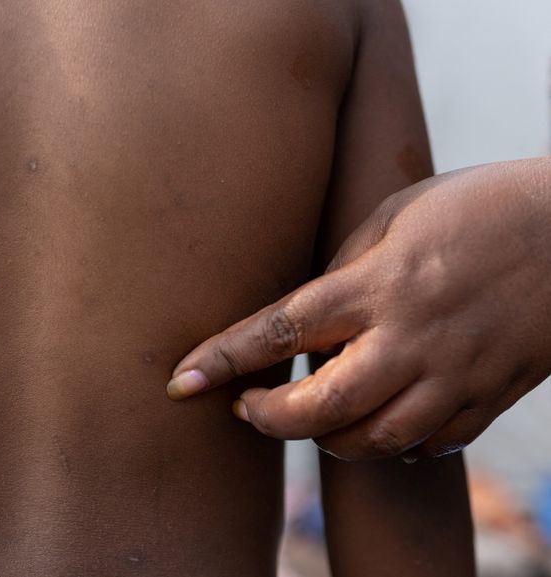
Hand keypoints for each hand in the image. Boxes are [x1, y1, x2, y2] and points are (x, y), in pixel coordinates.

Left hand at [166, 158, 550, 460]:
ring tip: (311, 417)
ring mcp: (455, 375)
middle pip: (321, 411)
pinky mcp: (491, 396)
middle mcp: (411, 338)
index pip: (278, 331)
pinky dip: (394, 444)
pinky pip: (430, 445)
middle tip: (246, 409)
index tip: (180, 383)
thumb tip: (305, 317)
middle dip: (269, 422)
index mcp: (376, 284)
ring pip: (374, 442)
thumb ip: (343, 269)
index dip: (222, 360)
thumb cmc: (476, 206)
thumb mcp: (394, 215)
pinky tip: (380, 421)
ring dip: (327, 441)